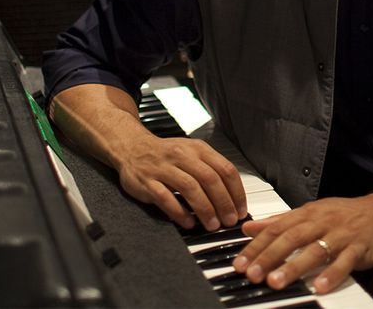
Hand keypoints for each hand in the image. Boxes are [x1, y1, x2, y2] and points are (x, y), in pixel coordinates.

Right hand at [115, 133, 246, 230]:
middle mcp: (182, 155)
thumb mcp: (192, 152)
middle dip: (223, 203)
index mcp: (198, 149)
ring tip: (212, 225)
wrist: (131, 147)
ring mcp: (163, 168)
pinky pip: (166, 198)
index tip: (241, 209)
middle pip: (210, 179)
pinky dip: (179, 212)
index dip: (236, 192)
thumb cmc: (166, 153)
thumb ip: (211, 169)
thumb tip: (233, 196)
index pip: (225, 169)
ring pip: (190, 188)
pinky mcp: (147, 181)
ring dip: (205, 209)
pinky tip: (189, 222)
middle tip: (229, 220)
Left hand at [232, 194, 372, 294]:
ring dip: (294, 267)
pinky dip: (332, 274)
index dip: (256, 246)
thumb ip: (279, 221)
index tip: (239, 263)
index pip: (276, 228)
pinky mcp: (360, 247)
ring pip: (315, 250)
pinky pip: (345, 262)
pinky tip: (319, 287)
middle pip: (291, 238)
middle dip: (269, 257)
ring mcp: (341, 234)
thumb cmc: (344, 214)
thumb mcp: (311, 212)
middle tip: (252, 274)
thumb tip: (248, 227)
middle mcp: (322, 221)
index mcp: (308, 213)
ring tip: (276, 282)